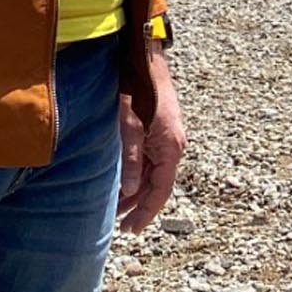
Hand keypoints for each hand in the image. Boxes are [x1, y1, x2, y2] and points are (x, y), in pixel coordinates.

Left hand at [117, 45, 185, 233]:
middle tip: (120, 226)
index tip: (131, 230)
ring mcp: (169, 139)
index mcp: (170, 147)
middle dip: (139, 207)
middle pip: (159, 186)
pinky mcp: (162, 132)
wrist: (145, 61)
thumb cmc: (136, 90)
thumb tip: (131, 191)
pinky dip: (140, 176)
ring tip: (117, 208)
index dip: (146, 213)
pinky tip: (125, 183)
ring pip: (155, 175)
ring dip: (138, 192)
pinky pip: (153, 162)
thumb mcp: (128, 126)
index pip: (160, 191)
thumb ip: (131, 159)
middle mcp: (174, 146)